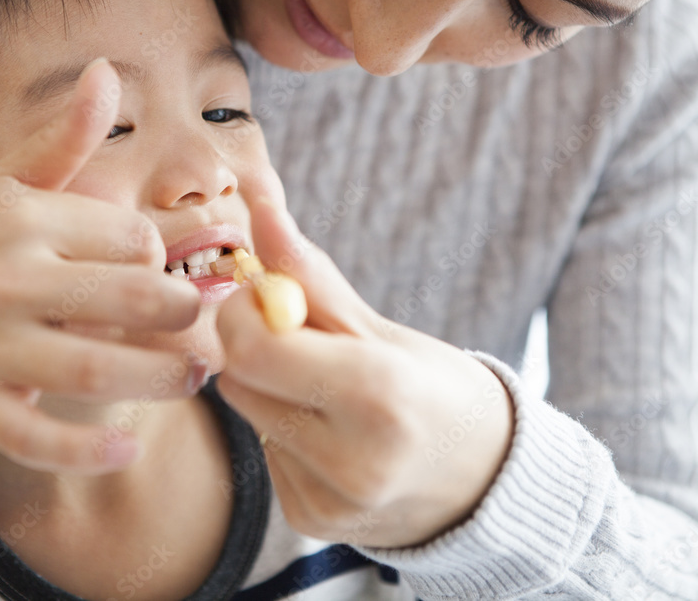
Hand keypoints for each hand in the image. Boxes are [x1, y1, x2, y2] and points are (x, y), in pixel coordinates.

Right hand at [0, 60, 204, 473]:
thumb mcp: (1, 182)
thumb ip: (63, 139)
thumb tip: (106, 71)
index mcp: (20, 218)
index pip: (125, 238)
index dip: (154, 255)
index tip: (155, 266)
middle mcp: (4, 279)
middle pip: (124, 298)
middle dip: (181, 313)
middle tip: (207, 325)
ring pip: (92, 368)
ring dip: (159, 377)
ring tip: (195, 378)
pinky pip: (34, 436)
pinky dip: (83, 450)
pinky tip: (127, 449)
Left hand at [216, 198, 514, 547]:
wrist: (484, 483)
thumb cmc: (436, 390)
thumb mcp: (381, 328)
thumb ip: (308, 274)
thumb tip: (259, 203)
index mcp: (377, 396)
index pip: (254, 346)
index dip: (248, 311)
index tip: (274, 300)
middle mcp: (352, 459)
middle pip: (240, 379)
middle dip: (255, 347)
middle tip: (301, 343)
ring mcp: (329, 500)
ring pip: (246, 414)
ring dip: (269, 391)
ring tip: (324, 395)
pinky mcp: (311, 521)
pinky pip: (264, 453)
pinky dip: (284, 432)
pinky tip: (329, 436)